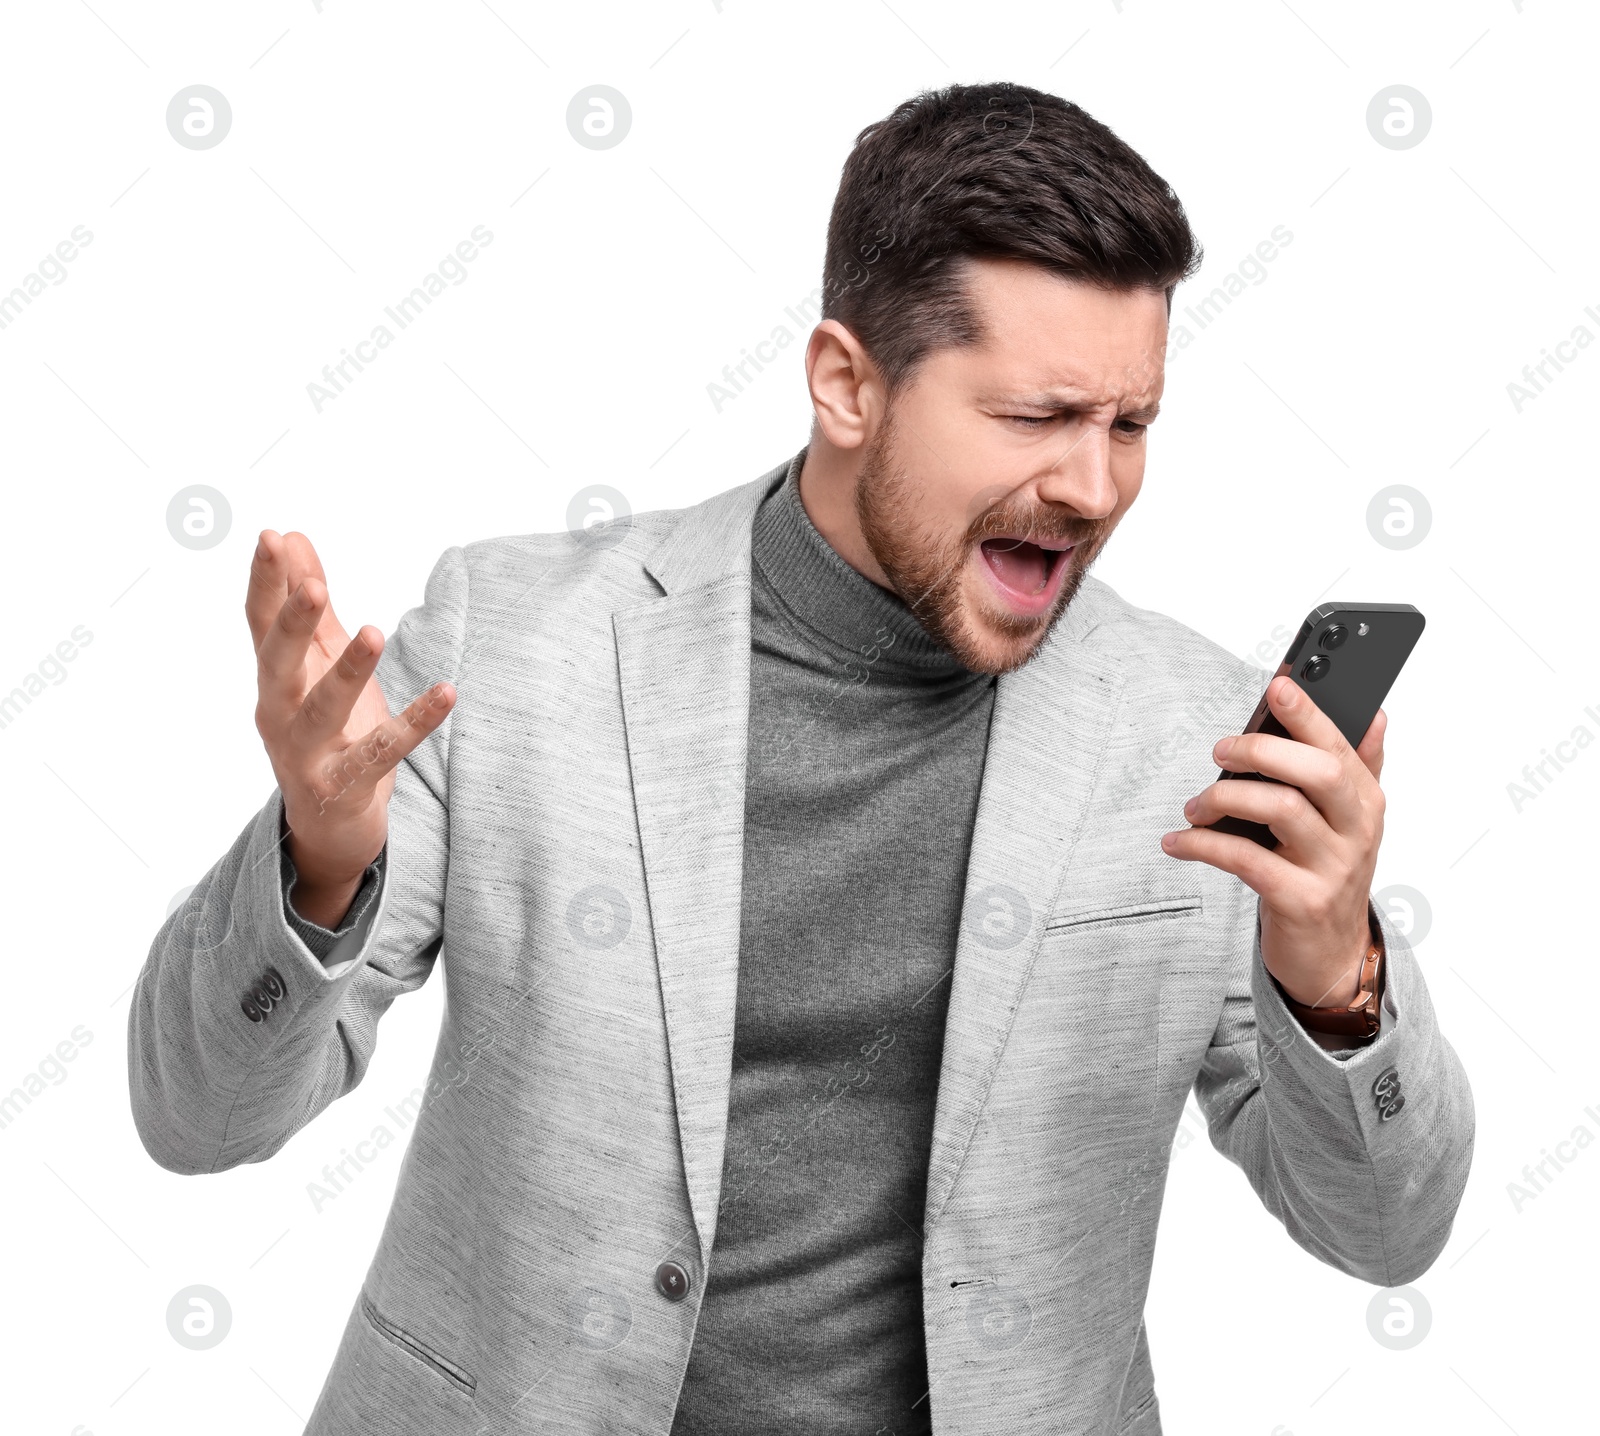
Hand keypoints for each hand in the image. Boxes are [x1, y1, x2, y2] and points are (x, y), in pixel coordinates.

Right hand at [246, 530, 455, 921]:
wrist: (329, 823)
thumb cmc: (324, 731)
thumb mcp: (317, 663)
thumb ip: (309, 605)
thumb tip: (291, 538)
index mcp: (273, 679)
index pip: (260, 624)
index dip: (264, 581)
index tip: (269, 536)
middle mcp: (279, 714)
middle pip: (278, 663)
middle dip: (293, 624)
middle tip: (314, 587)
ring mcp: (307, 754)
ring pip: (323, 710)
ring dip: (348, 672)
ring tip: (374, 632)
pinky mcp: (345, 785)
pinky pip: (382, 752)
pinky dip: (415, 724)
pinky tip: (447, 693)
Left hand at [1160, 675, 1384, 1008]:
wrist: (1331, 954)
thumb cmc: (1328, 872)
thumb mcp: (1350, 821)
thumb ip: (1360, 767)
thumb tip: (1376, 713)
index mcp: (1367, 801)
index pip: (1341, 746)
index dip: (1310, 714)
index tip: (1278, 685)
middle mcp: (1357, 831)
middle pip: (1318, 771)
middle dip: (1262, 750)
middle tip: (1219, 750)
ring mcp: (1332, 868)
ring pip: (1279, 809)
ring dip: (1223, 798)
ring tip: (1194, 806)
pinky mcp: (1301, 902)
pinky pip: (1245, 860)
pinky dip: (1203, 845)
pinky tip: (1178, 841)